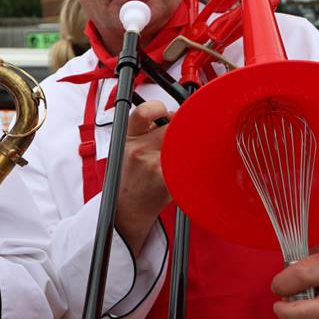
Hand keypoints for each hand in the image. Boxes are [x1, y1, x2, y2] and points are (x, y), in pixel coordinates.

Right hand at [114, 100, 172, 254]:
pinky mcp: (167, 180)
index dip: (158, 108)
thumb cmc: (130, 178)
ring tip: (179, 159)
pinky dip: (192, 165)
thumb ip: (145, 130)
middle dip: (179, 131)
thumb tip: (176, 116)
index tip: (165, 114)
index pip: (143, 112)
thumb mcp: (126, 148)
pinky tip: (185, 170)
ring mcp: (152, 165)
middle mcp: (137, 149)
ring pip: (182, 144)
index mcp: (127, 138)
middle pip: (171, 127)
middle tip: (178, 142)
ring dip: (187, 149)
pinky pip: (187, 163)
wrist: (127, 209)